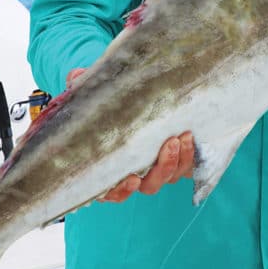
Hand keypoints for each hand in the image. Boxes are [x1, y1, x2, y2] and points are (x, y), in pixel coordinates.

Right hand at [64, 69, 194, 203]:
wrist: (137, 96)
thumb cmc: (109, 103)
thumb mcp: (94, 94)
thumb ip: (83, 86)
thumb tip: (75, 77)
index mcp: (110, 168)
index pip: (113, 191)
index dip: (122, 191)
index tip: (131, 179)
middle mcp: (135, 174)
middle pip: (149, 186)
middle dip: (162, 169)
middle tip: (169, 144)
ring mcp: (157, 168)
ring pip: (170, 176)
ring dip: (179, 161)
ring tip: (183, 136)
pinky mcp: (178, 159)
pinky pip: (186, 167)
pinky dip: (191, 156)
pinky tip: (192, 137)